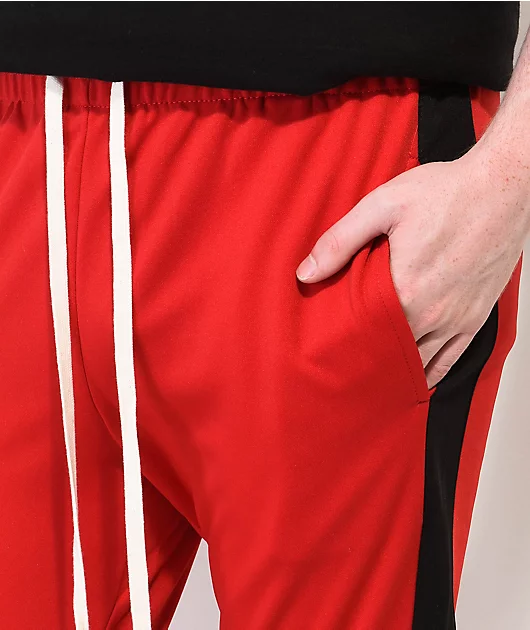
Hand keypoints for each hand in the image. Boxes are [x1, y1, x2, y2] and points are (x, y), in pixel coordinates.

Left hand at [295, 148, 527, 388]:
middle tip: (346, 363)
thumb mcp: (382, 206)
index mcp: (404, 289)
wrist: (503, 187)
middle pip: (390, 348)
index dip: (344, 342)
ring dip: (397, 366)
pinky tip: (419, 377)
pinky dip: (433, 370)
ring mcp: (457, 318)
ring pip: (420, 359)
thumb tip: (306, 272)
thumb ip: (340, 241)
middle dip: (367, 355)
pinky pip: (453, 357)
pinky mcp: (476, 316)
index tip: (329, 348)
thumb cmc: (447, 193)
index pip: (364, 333)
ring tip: (374, 374)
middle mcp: (432, 312)